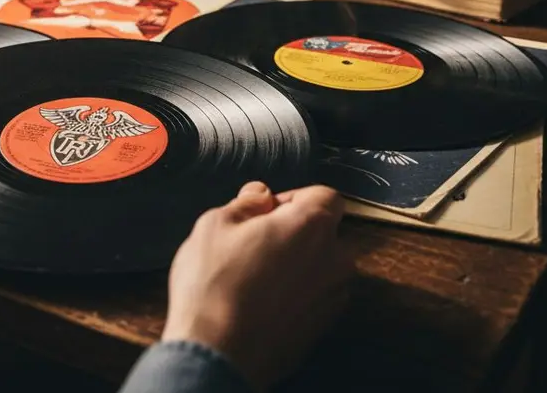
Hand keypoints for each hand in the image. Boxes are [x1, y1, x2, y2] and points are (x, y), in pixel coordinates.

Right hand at [161, 183, 350, 388]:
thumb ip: (245, 202)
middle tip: (254, 244)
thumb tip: (260, 195)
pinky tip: (261, 302)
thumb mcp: (214, 225)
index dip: (294, 198)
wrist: (218, 352)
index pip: (326, 195)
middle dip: (294, 234)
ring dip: (296, 265)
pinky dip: (295, 295)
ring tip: (255, 277)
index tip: (266, 210)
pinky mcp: (324, 328)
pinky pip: (314, 298)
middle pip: (324, 233)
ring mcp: (332, 297)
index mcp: (311, 225)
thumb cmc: (213, 286)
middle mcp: (333, 259)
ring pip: (320, 267)